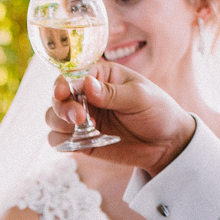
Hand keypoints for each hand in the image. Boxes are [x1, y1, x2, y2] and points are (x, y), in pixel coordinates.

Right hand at [45, 62, 197, 173]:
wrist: (167, 144)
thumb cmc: (158, 112)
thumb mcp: (140, 97)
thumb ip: (113, 93)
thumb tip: (87, 84)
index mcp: (100, 75)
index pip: (72, 75)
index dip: (63, 83)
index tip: (64, 93)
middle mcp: (86, 95)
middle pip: (57, 96)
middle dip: (62, 106)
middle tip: (80, 118)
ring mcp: (82, 118)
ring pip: (52, 117)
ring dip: (59, 122)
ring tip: (82, 129)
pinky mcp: (81, 140)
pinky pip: (58, 140)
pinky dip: (62, 141)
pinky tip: (81, 142)